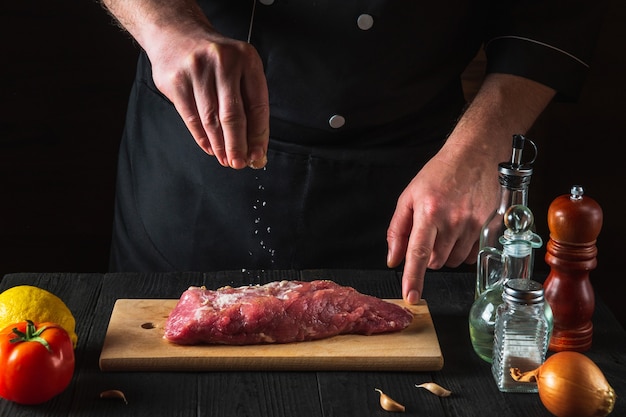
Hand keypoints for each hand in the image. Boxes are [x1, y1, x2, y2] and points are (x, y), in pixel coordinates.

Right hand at [147, 25, 269, 168]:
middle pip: (232, 115)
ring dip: (219, 145)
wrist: (176, 33)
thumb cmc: (215, 58)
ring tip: (225, 159)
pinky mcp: (175, 81)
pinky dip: (202, 137)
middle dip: (237, 145)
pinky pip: (191, 117)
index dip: (258, 135)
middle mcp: (222, 62)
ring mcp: (196, 70)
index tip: (258, 155)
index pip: (257, 105)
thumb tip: (255, 146)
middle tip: (239, 164)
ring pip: (210, 119)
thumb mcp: (240, 68)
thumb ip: (249, 103)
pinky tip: (210, 147)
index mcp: (246, 59)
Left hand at [386, 144, 500, 303]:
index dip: (413, 278)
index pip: (418, 253)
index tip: (411, 297)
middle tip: (429, 232)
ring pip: (453, 261)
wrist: (475, 156)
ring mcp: (474, 225)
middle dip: (427, 255)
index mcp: (429, 212)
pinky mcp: (490, 228)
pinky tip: (461, 230)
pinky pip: (471, 256)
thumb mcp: (409, 197)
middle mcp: (453, 221)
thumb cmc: (439, 174)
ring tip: (446, 227)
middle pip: (435, 262)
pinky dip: (462, 250)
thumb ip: (398, 230)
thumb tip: (393, 259)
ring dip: (445, 253)